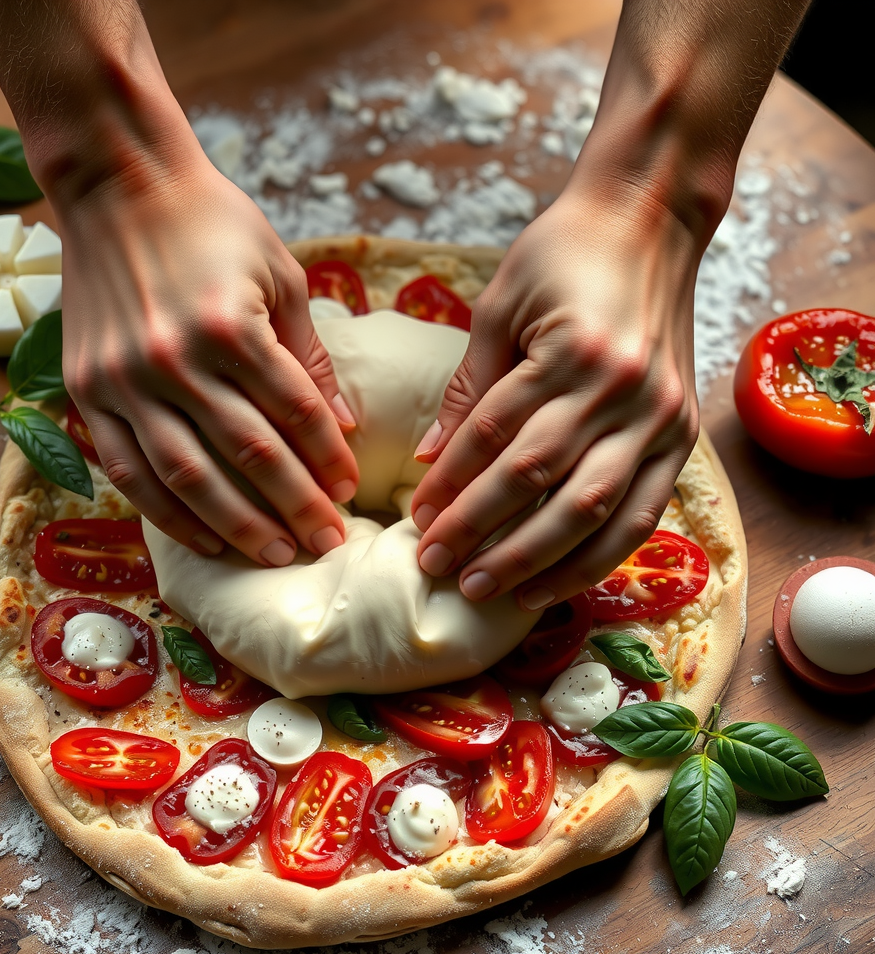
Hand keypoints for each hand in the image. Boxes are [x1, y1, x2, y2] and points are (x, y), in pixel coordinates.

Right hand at [57, 143, 358, 565]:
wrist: (118, 183)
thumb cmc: (213, 223)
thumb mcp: (280, 273)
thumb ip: (308, 355)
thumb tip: (342, 426)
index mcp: (229, 325)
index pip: (294, 412)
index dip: (327, 459)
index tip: (349, 492)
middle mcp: (173, 359)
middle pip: (248, 455)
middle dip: (295, 507)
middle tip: (327, 543)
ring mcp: (124, 380)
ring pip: (188, 477)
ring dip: (237, 526)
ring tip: (277, 557)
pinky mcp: (86, 392)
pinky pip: (128, 471)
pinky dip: (168, 513)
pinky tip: (205, 540)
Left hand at [410, 184, 700, 608]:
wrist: (650, 218)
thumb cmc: (563, 254)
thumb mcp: (500, 305)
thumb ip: (468, 388)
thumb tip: (428, 460)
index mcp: (571, 351)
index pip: (495, 435)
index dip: (451, 484)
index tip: (415, 519)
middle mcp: (622, 390)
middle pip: (539, 481)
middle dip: (481, 533)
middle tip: (435, 568)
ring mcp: (659, 417)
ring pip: (592, 510)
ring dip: (534, 560)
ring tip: (484, 591)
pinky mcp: (681, 434)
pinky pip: (641, 513)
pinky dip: (596, 557)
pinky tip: (553, 583)